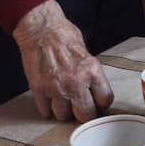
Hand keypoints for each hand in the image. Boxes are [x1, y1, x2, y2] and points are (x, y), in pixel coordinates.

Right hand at [13, 0, 112, 121]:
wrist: (40, 29)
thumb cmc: (64, 36)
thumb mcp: (87, 54)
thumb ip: (91, 75)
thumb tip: (95, 93)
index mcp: (92, 70)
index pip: (105, 100)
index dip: (102, 104)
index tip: (97, 103)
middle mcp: (76, 82)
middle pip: (86, 115)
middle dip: (85, 113)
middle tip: (81, 107)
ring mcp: (56, 87)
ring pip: (64, 116)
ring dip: (64, 110)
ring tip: (63, 99)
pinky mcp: (39, 90)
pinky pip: (46, 111)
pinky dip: (48, 107)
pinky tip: (50, 97)